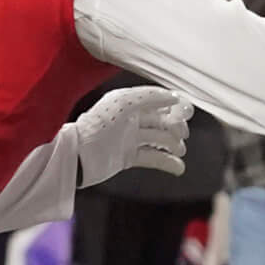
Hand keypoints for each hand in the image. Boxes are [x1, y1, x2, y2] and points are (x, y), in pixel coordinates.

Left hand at [73, 87, 193, 185]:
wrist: (76, 157)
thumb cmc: (96, 127)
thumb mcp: (122, 104)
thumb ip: (149, 97)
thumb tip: (175, 97)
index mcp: (129, 102)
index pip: (159, 100)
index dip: (175, 105)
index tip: (188, 112)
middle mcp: (131, 119)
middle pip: (162, 121)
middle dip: (176, 127)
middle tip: (181, 135)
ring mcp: (130, 138)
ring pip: (160, 140)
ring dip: (173, 145)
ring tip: (179, 150)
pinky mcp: (128, 157)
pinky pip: (153, 158)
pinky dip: (167, 163)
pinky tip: (179, 167)